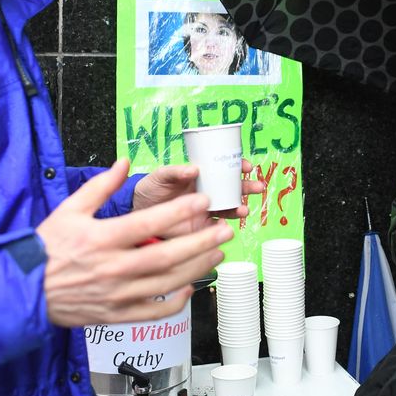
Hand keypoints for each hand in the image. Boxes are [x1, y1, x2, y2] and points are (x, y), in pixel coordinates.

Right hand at [37, 159, 232, 326]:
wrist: (24, 290)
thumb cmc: (46, 248)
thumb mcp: (69, 209)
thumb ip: (100, 186)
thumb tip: (124, 162)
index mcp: (102, 238)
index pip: (148, 223)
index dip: (178, 213)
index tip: (202, 203)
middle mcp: (113, 268)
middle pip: (166, 256)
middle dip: (200, 242)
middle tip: (224, 230)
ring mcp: (117, 294)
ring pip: (166, 284)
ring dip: (196, 268)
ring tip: (217, 254)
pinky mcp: (116, 315)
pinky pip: (153, 311)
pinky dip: (176, 302)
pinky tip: (190, 287)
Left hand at [132, 159, 265, 221]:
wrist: (138, 212)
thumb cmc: (151, 188)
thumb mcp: (161, 175)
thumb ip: (175, 171)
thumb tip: (193, 168)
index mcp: (202, 176)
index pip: (225, 169)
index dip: (238, 166)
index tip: (246, 167)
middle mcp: (208, 192)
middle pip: (234, 189)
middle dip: (248, 187)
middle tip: (257, 187)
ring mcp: (206, 210)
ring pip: (230, 209)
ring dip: (240, 208)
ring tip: (244, 210)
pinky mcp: (201, 228)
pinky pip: (218, 228)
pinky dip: (224, 228)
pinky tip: (225, 226)